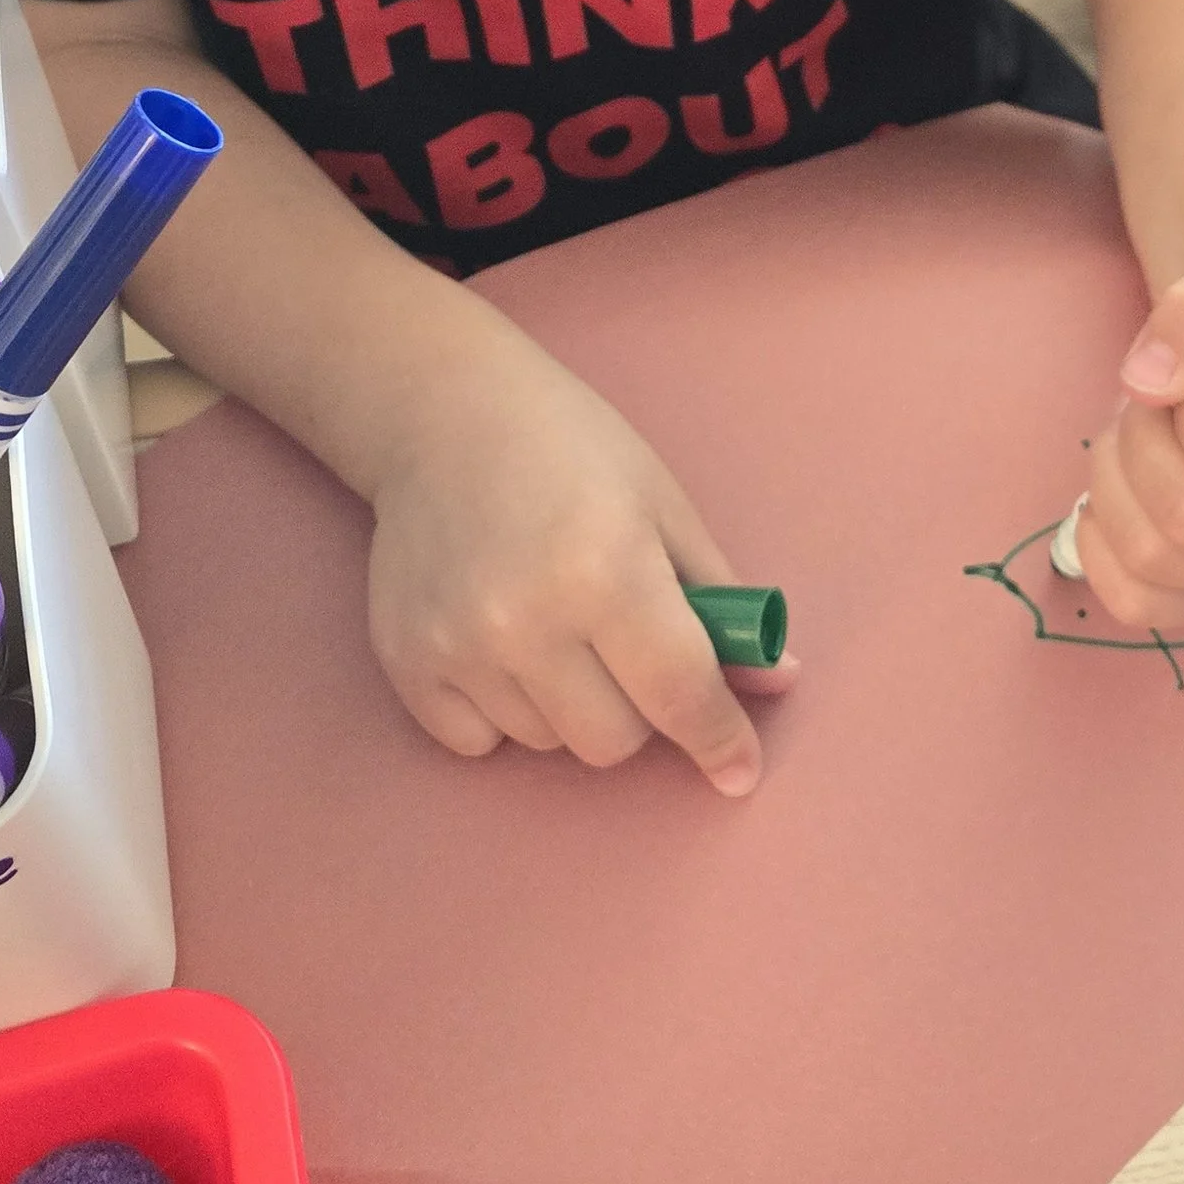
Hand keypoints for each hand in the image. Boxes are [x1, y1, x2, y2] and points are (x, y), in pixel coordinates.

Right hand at [364, 320, 789, 795]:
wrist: (445, 413)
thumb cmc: (571, 449)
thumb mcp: (665, 508)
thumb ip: (720, 603)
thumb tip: (775, 681)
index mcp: (608, 570)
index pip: (680, 695)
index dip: (720, 740)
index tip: (739, 771)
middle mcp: (528, 618)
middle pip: (614, 741)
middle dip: (641, 710)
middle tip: (629, 648)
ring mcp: (459, 645)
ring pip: (547, 743)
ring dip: (570, 706)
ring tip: (556, 625)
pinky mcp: (407, 660)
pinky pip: (476, 741)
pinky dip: (502, 712)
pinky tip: (503, 642)